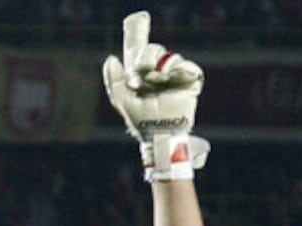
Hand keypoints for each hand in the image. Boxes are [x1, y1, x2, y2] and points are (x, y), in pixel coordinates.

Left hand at [102, 11, 207, 180]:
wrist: (158, 132)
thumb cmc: (140, 119)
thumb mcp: (121, 98)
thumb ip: (113, 79)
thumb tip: (112, 58)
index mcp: (140, 72)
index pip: (139, 46)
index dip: (137, 30)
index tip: (138, 16)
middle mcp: (157, 70)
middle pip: (153, 48)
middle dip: (145, 59)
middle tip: (142, 76)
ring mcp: (174, 75)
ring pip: (170, 56)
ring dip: (160, 69)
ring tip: (157, 84)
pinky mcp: (189, 82)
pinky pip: (189, 66)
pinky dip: (181, 70)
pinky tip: (172, 79)